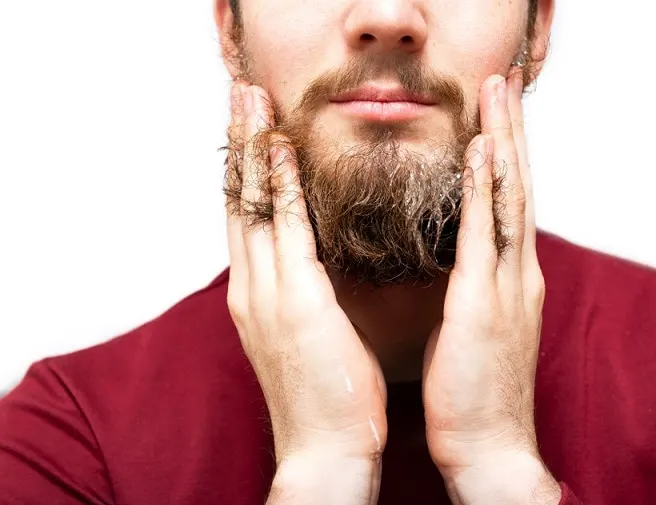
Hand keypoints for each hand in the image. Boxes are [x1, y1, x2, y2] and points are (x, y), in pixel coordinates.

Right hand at [225, 82, 386, 500]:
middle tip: (240, 94)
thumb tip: (315, 267)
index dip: (246, 171)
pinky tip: (281, 150)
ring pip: (253, 206)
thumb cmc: (326, 397)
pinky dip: (281, 187)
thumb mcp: (309, 336)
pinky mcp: (294, 302)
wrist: (327, 451)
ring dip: (252, 149)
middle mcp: (251, 289)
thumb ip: (305, 296)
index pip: (246, 220)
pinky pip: (286, 231)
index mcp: (257, 298)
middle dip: (239, 144)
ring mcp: (267, 294)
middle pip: (238, 201)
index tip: (251, 129)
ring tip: (252, 101)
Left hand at [422, 70, 558, 500]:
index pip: (509, 203)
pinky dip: (483, 189)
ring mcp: (506, 285)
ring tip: (499, 95)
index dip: (505, 154)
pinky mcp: (483, 303)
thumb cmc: (475, 392)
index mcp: (511, 279)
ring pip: (507, 198)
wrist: (490, 448)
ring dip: (503, 142)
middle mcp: (518, 273)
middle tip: (504, 82)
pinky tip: (481, 152)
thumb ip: (474, 287)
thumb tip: (459, 262)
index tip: (497, 115)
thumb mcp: (476, 327)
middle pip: (516, 186)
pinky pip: (483, 235)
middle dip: (511, 131)